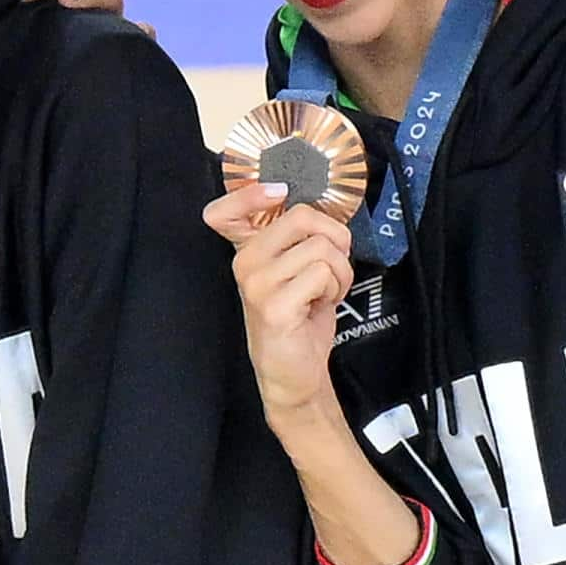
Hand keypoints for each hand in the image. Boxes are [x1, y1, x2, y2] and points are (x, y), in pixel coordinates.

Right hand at [205, 184, 354, 423]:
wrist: (295, 372)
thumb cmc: (300, 317)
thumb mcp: (294, 270)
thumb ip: (298, 238)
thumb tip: (325, 212)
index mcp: (246, 251)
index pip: (225, 211)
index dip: (249, 194)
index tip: (276, 192)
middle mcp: (244, 263)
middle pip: (301, 216)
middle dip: (335, 239)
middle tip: (332, 267)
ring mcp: (256, 284)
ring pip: (321, 248)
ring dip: (340, 272)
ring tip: (326, 292)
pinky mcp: (274, 306)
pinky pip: (322, 274)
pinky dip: (335, 289)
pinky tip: (320, 305)